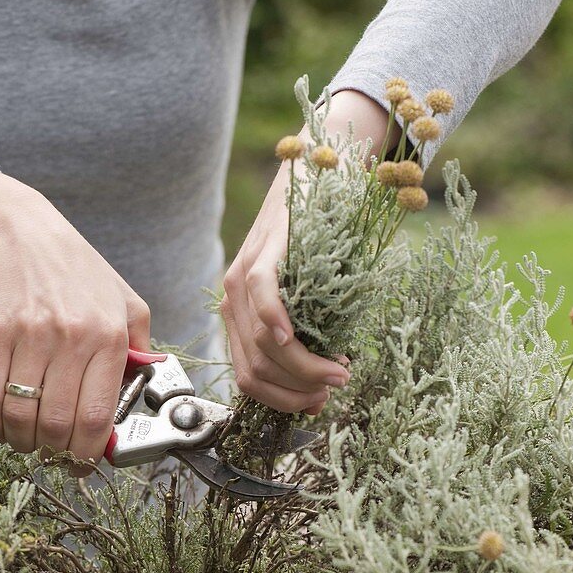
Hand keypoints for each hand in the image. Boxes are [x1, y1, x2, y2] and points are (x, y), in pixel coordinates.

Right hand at [0, 172, 149, 468]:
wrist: (19, 231)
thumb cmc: (77, 271)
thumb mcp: (125, 302)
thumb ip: (140, 350)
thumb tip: (146, 395)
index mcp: (109, 337)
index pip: (98, 417)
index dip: (87, 454)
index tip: (82, 465)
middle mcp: (73, 338)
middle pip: (59, 425)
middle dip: (54, 453)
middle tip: (52, 455)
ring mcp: (31, 336)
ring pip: (22, 416)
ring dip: (21, 441)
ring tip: (26, 440)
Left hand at [222, 90, 391, 414]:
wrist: (322, 168)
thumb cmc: (323, 237)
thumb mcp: (312, 296)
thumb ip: (309, 339)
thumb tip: (319, 393)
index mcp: (240, 315)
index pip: (250, 378)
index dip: (284, 401)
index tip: (318, 404)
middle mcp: (233, 299)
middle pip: (254, 369)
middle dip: (296, 390)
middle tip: (333, 389)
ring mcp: (243, 274)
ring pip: (262, 344)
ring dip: (303, 368)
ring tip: (339, 371)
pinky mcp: (262, 251)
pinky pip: (263, 299)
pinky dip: (282, 328)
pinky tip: (304, 342)